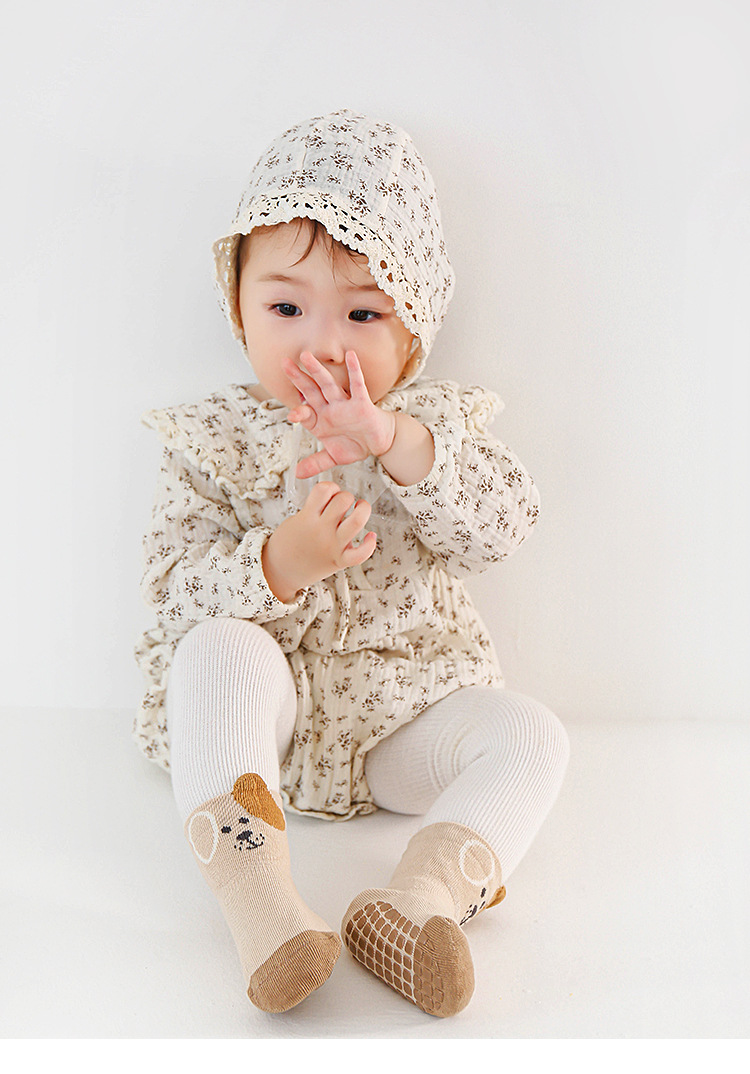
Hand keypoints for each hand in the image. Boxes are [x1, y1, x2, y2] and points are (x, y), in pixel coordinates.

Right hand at [261, 482, 376, 601]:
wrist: (280, 572)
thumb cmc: (287, 545)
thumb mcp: (294, 520)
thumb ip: (312, 510)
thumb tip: (332, 500)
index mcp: (307, 518)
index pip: (324, 489)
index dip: (330, 487)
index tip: (330, 493)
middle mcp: (321, 530)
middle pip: (343, 500)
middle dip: (346, 496)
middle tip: (343, 503)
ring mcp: (331, 546)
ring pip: (357, 521)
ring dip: (363, 510)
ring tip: (360, 509)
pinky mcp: (339, 561)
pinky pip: (361, 554)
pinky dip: (369, 545)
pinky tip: (370, 536)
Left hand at [283, 350, 395, 477]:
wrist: (380, 442)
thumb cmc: (356, 444)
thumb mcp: (334, 457)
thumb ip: (316, 463)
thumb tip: (298, 473)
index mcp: (321, 421)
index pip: (306, 413)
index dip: (298, 412)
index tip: (292, 415)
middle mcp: (330, 409)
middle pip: (311, 391)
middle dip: (298, 378)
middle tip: (284, 363)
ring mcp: (344, 404)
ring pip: (328, 385)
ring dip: (317, 370)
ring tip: (306, 356)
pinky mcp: (362, 403)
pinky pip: (357, 385)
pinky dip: (354, 371)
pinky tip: (350, 356)